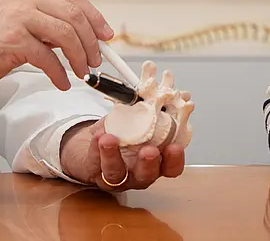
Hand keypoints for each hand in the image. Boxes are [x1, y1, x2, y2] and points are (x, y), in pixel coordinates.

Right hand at [0, 0, 113, 95]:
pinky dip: (60, 73)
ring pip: (66, 34)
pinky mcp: (13, 39)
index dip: (95, 18)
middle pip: (74, 15)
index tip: (105, 36)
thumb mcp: (23, 18)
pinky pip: (48, 58)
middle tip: (95, 60)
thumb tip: (86, 34)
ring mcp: (19, 15)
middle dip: (91, 41)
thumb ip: (50, 20)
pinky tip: (62, 82)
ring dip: (79, 57)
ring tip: (82, 72)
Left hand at [59, 119, 185, 191]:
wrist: (97, 141)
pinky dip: (96, 148)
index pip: (170, 167)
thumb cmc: (122, 131)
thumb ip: (152, 110)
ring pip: (116, 174)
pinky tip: (98, 135)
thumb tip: (169, 93)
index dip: (175, 160)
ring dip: (113, 156)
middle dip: (148, 164)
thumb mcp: (140, 119)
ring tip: (109, 139)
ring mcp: (115, 175)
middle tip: (148, 151)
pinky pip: (95, 163)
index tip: (174, 147)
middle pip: (147, 176)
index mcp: (153, 160)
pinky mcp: (95, 172)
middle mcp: (136, 172)